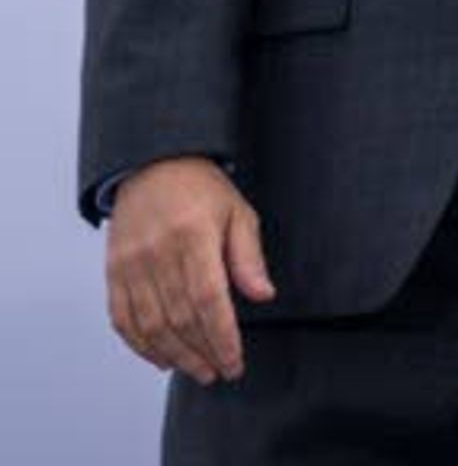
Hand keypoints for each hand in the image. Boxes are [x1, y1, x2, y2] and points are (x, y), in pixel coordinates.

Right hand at [103, 155, 271, 384]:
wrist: (152, 164)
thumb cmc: (201, 189)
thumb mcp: (238, 213)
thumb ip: (248, 257)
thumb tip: (263, 295)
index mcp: (193, 237)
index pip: (209, 300)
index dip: (222, 338)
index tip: (234, 362)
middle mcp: (158, 254)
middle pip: (179, 319)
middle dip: (201, 353)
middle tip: (218, 372)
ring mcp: (130, 265)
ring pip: (150, 325)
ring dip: (173, 355)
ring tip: (195, 370)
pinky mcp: (113, 272)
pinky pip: (122, 318)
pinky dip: (140, 344)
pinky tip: (160, 357)